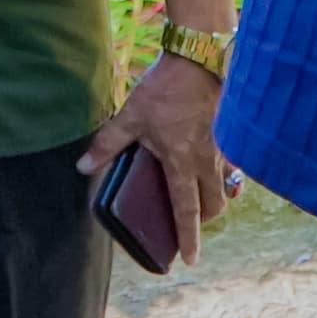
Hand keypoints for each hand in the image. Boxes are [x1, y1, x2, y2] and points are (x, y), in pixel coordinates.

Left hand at [75, 55, 230, 267]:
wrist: (199, 58)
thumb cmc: (165, 90)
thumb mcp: (130, 117)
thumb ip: (108, 144)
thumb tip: (83, 167)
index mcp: (183, 164)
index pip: (186, 211)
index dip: (188, 237)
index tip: (189, 259)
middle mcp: (208, 162)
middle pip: (214, 205)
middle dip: (203, 219)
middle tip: (188, 221)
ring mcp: (224, 148)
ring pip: (226, 186)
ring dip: (216, 197)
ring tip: (201, 196)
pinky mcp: (231, 132)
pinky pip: (233, 164)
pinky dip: (226, 173)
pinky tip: (215, 165)